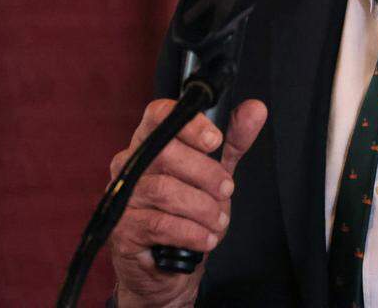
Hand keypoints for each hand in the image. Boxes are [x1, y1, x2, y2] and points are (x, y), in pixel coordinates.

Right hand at [108, 98, 266, 307]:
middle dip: (206, 173)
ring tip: (219, 220)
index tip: (215, 140)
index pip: (159, 115)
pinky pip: (160, 224)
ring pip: (164, 190)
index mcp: (151, 143)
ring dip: (202, 207)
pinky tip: (206, 239)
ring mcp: (122, 197)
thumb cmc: (188, 212)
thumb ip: (234, 141)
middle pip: (165, 153)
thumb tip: (256, 109)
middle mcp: (130, 165)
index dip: (189, 123)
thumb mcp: (217, 172)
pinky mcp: (121, 229)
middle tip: (227, 190)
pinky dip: (191, 232)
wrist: (166, 268)